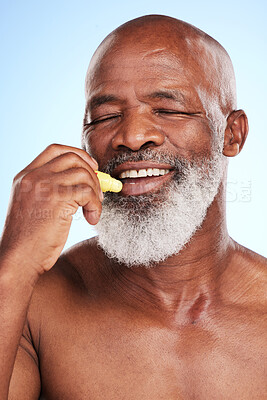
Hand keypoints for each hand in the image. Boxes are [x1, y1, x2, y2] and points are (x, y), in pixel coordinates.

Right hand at [0, 144, 102, 275]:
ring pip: (83, 174)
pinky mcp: (56, 198)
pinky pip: (87, 192)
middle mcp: (32, 176)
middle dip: (92, 173)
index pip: (55, 149)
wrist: (18, 260)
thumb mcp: (34, 207)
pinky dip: (96, 205)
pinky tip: (91, 219)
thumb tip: (82, 181)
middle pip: (73, 157)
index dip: (78, 155)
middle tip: (97, 193)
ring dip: (96, 192)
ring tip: (93, 210)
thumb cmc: (29, 240)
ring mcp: (43, 185)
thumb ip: (50, 190)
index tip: (91, 168)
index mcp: (25, 176)